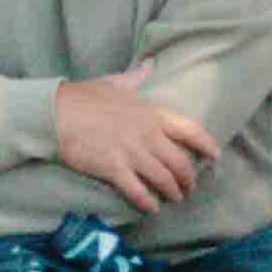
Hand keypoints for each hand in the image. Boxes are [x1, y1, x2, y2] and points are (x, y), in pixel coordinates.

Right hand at [51, 64, 212, 213]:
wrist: (56, 112)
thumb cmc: (84, 96)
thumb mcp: (115, 82)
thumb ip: (137, 76)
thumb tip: (151, 63)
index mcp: (151, 113)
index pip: (189, 130)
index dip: (206, 144)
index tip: (214, 155)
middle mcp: (147, 135)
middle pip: (179, 162)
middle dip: (188, 178)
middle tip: (189, 188)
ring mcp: (132, 153)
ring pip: (163, 179)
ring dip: (172, 192)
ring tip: (174, 199)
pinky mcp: (114, 169)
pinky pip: (138, 191)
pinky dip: (148, 203)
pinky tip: (151, 208)